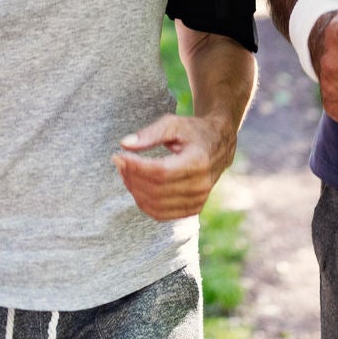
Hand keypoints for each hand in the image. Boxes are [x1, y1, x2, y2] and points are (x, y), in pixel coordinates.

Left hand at [113, 113, 235, 219]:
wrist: (218, 145)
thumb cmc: (193, 132)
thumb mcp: (173, 124)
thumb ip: (149, 133)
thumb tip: (124, 144)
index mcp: (198, 161)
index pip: (160, 171)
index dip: (135, 166)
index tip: (118, 156)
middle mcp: (201, 185)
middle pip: (156, 189)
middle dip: (131, 177)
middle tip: (119, 162)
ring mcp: (198, 200)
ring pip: (156, 205)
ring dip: (135, 190)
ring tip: (126, 173)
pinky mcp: (193, 209)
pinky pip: (161, 214)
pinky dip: (144, 203)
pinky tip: (136, 187)